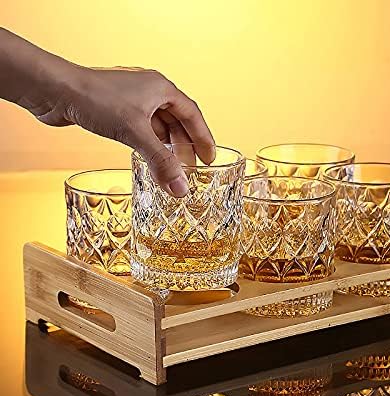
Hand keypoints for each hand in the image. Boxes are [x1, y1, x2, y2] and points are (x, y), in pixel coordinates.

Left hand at [35, 66, 214, 196]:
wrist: (54, 90)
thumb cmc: (95, 99)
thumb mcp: (135, 133)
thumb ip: (161, 162)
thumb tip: (181, 188)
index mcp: (161, 88)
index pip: (192, 115)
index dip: (203, 138)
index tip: (210, 158)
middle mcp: (150, 92)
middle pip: (177, 122)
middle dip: (185, 146)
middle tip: (192, 169)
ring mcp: (132, 101)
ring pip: (158, 127)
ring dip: (166, 148)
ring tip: (173, 169)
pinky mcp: (116, 111)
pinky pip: (142, 130)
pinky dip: (149, 146)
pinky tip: (149, 160)